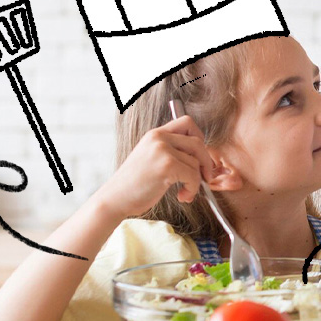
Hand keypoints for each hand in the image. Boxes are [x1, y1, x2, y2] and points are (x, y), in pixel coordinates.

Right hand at [92, 115, 216, 221]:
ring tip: (185, 192)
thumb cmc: (134, 184)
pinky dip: (193, 188)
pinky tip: (183, 196)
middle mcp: (159, 138)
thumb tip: (200, 155)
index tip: (199, 155)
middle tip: (205, 177)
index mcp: (155, 134)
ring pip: (196, 162)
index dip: (199, 137)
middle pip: (197, 142)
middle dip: (206, 161)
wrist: (115, 199)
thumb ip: (171, 151)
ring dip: (196, 181)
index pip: (187, 122)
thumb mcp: (151, 158)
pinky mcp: (167, 166)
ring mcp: (163, 150)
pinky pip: (193, 175)